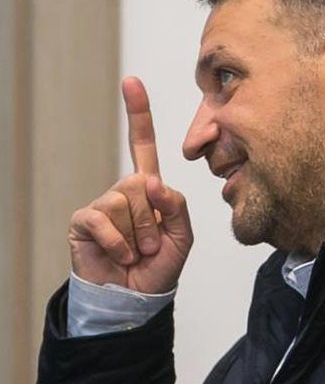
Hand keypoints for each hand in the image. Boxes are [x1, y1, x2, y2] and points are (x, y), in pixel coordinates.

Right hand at [68, 78, 192, 292]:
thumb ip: (176, 206)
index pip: (141, 145)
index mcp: (148, 189)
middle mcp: (123, 192)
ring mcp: (102, 205)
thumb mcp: (182, 237)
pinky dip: (117, 243)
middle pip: (140, 181)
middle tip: (150, 247)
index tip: (131, 82)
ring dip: (137, 235)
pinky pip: (103, 218)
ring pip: (124, 201)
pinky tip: (120, 256)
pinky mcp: (84, 222)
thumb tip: (151, 181)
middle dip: (151, 220)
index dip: (137, 114)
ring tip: (135, 254)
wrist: (134, 301)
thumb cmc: (158, 269)